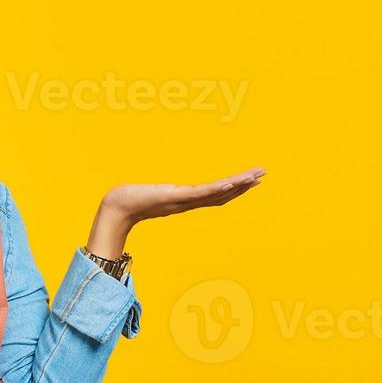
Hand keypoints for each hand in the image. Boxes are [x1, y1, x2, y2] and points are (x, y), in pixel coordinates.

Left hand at [103, 165, 264, 224]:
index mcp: (186, 199)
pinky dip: (217, 189)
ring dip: (238, 185)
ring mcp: (184, 201)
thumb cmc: (131, 199)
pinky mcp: (176, 197)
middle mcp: (189, 202)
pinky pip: (201, 193)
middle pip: (223, 194)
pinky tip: (231, 183)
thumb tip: (159, 188)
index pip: (216, 193)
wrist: (118, 207)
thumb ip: (159, 192)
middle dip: (244, 184)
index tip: (251, 179)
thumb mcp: (151, 192)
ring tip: (255, 177)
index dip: (235, 187)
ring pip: (217, 193)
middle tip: (263, 175)